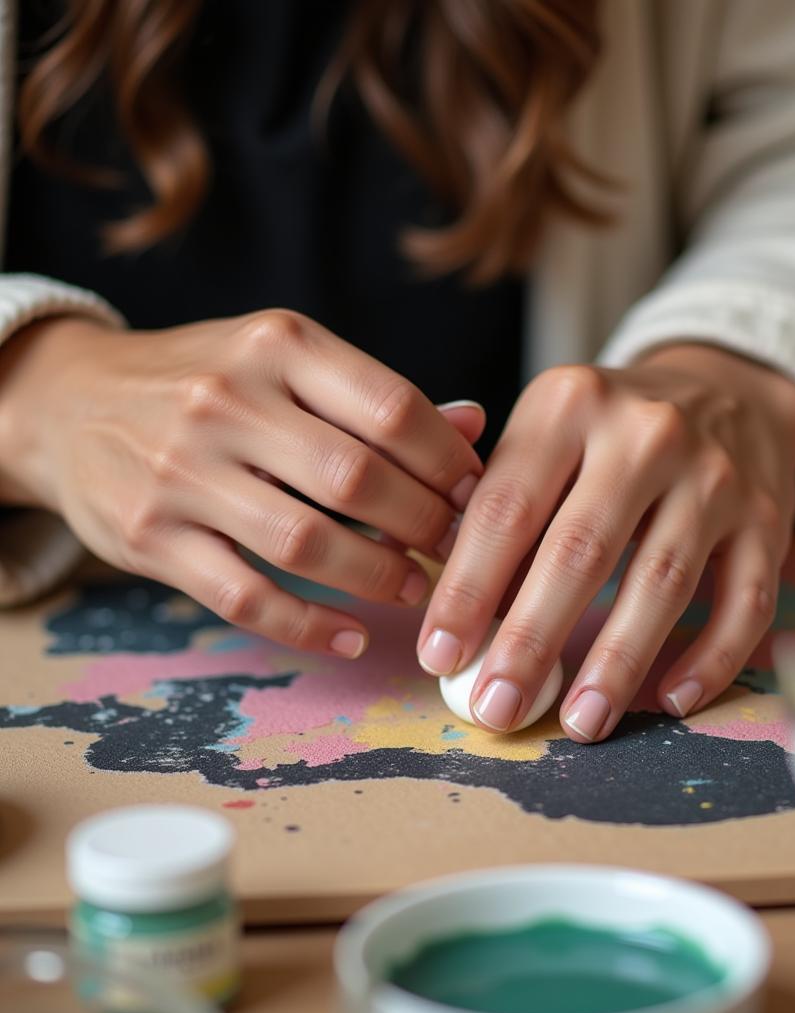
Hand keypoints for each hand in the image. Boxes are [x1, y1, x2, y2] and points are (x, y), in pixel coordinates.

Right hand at [0, 310, 482, 654]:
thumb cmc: (204, 380)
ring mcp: (182, 471)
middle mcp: (227, 400)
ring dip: (378, 577)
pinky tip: (352, 636)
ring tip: (417, 590)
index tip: (475, 496)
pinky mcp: (150, 538)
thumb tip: (473, 425)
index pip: (391, 407)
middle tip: (456, 550)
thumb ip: (375, 398)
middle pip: (357, 479)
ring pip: (305, 543)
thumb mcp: (285, 362)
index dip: (449, 461)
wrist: (70, 401)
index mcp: (277, 345)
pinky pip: (246, 598)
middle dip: (425, 525)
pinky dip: (309, 626)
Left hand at [417, 343, 794, 740]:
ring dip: (618, 663)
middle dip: (532, 640)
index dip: (467, 589)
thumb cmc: (612, 430)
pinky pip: (745, 601)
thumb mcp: (549, 433)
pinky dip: (710, 659)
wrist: (728, 390)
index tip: (440, 656)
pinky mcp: (769, 518)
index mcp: (571, 403)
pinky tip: (670, 701)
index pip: (508, 507)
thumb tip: (465, 622)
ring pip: (663, 582)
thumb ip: (504, 508)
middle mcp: (648, 432)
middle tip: (497, 709)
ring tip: (580, 723)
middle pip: (582, 550)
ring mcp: (716, 475)